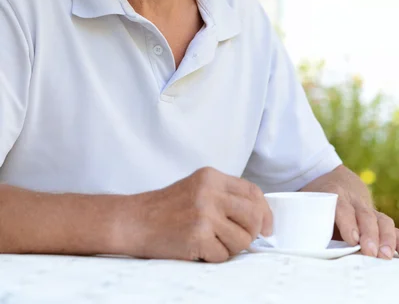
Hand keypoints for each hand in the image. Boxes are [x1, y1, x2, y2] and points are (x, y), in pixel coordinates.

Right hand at [118, 167, 271, 261]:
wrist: (134, 220)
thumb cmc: (165, 208)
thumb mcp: (197, 188)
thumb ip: (225, 196)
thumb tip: (259, 217)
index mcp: (211, 177)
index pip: (252, 192)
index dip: (264, 212)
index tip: (266, 227)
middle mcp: (209, 192)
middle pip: (253, 216)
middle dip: (252, 232)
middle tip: (240, 239)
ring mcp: (204, 214)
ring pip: (242, 240)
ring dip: (231, 248)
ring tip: (212, 242)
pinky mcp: (197, 236)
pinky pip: (223, 256)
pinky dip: (214, 258)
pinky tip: (199, 249)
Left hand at [301, 165, 398, 258]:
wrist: (331, 177)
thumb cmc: (314, 195)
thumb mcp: (305, 198)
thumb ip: (297, 212)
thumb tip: (277, 231)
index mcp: (333, 194)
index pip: (342, 208)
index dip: (348, 223)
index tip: (352, 239)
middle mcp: (353, 200)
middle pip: (365, 215)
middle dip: (369, 234)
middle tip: (371, 251)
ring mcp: (367, 207)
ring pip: (380, 219)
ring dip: (385, 237)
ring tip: (386, 255)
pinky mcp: (376, 215)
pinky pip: (389, 225)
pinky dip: (395, 237)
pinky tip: (397, 250)